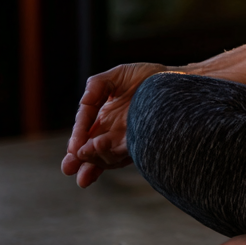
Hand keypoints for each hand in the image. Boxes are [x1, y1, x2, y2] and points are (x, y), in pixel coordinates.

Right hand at [61, 62, 167, 187]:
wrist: (176, 79)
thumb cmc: (149, 77)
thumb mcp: (116, 76)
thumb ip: (95, 87)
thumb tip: (82, 105)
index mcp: (105, 119)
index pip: (85, 137)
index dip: (76, 145)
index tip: (71, 151)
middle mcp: (115, 133)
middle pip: (94, 153)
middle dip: (81, 162)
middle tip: (69, 168)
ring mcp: (130, 139)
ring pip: (108, 156)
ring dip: (95, 156)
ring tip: (86, 151)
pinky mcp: (145, 142)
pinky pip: (127, 151)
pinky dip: (113, 153)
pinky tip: (103, 146)